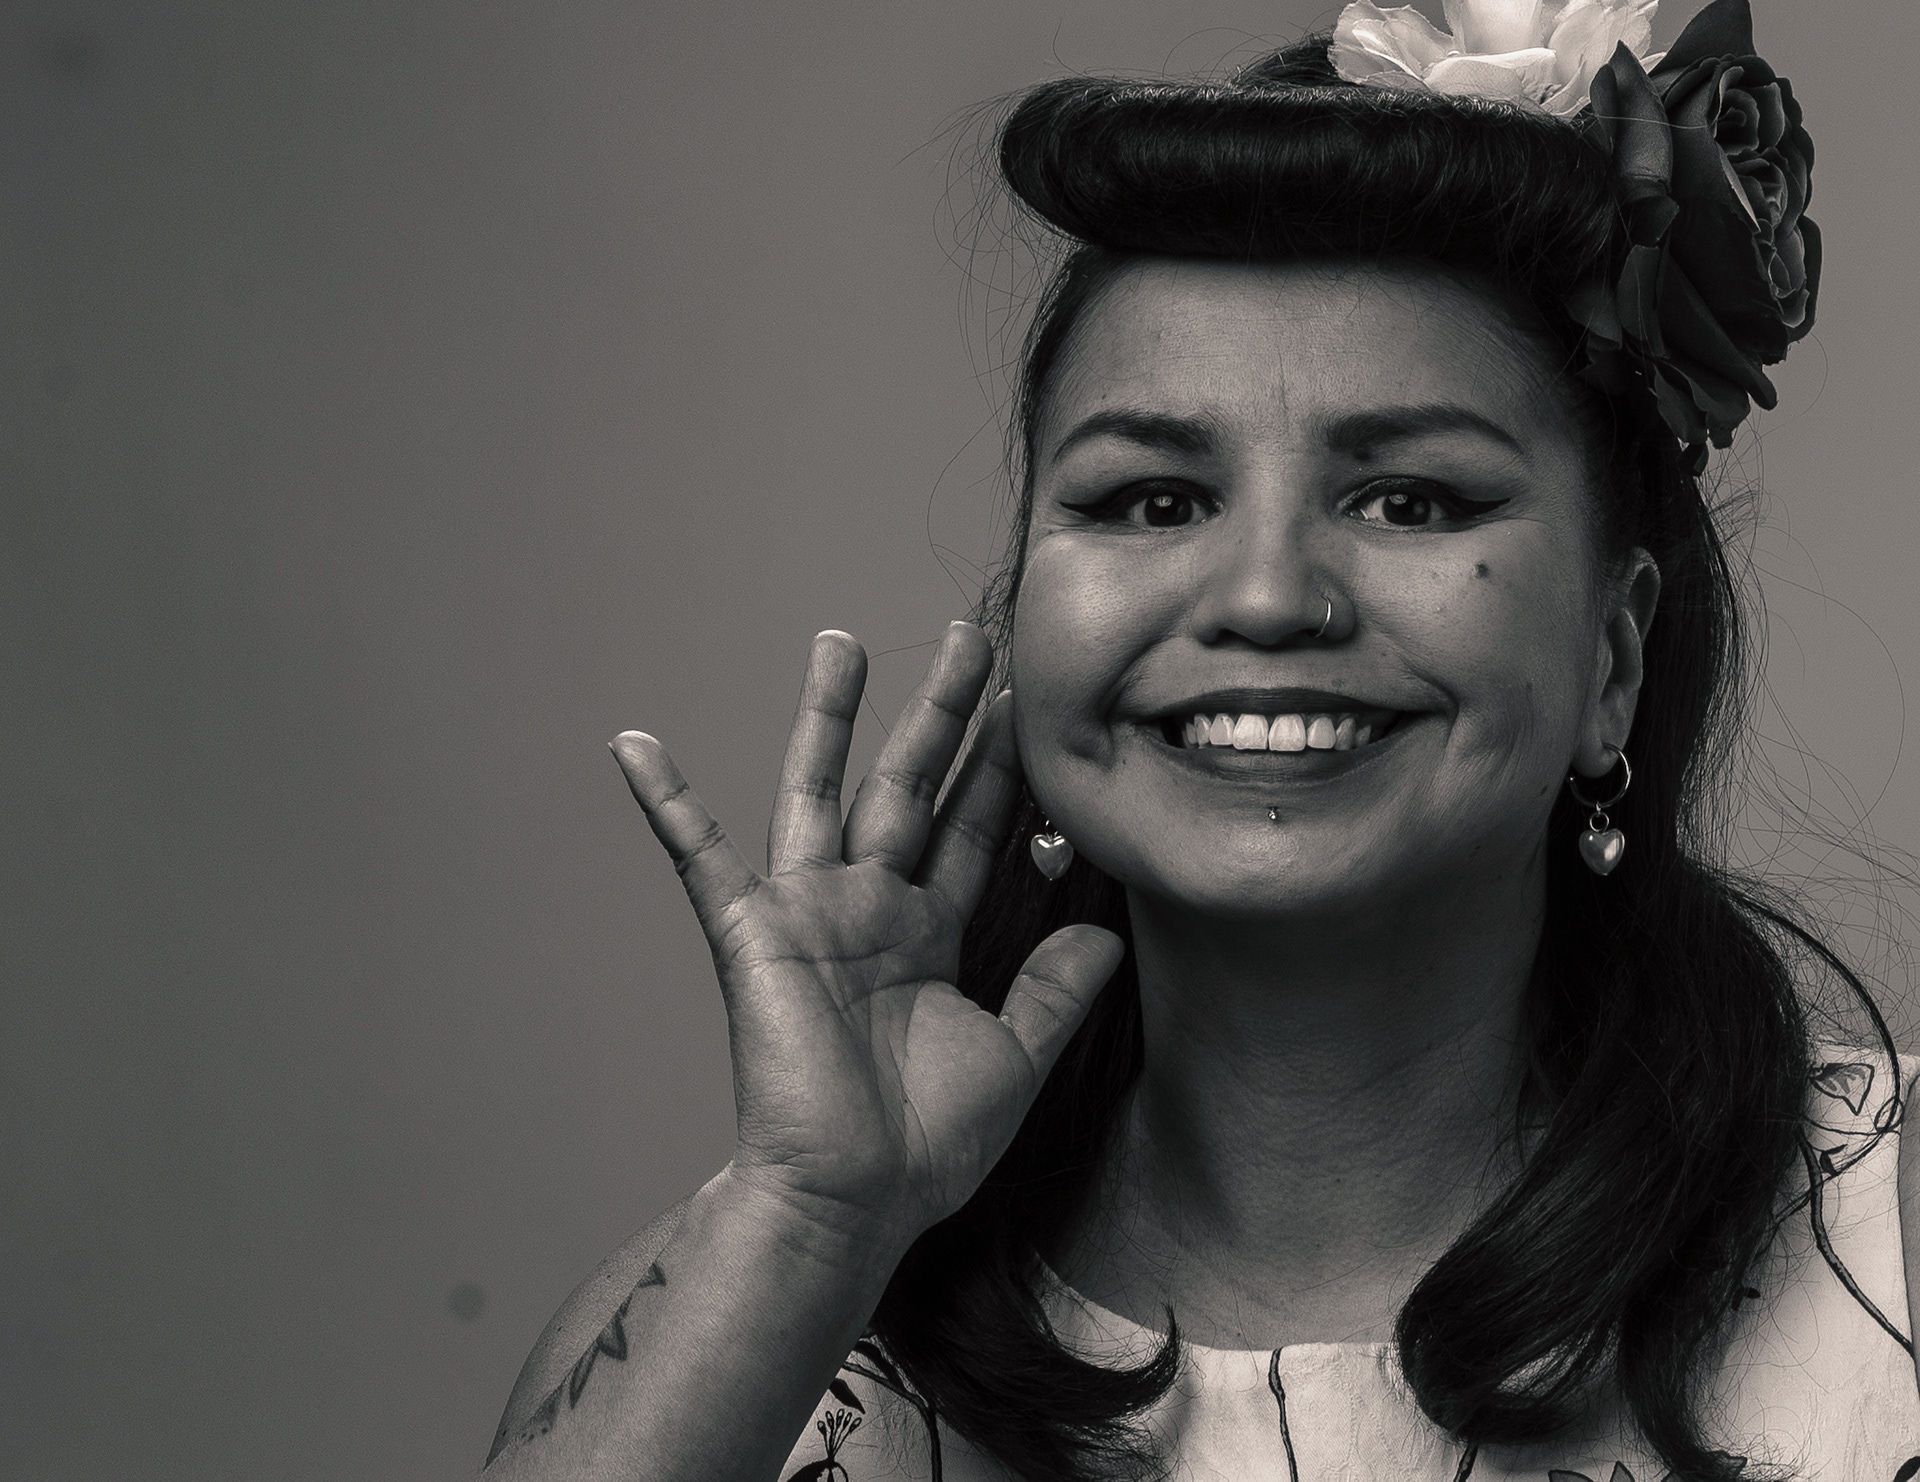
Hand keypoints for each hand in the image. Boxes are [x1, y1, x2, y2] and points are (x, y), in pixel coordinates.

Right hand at [611, 623, 1123, 1253]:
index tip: (1027, 706)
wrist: (851, 1201)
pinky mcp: (752, 932)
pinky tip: (634, 744)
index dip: (999, 770)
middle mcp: (868, 909)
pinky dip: (665, 799)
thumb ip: (1056, 989)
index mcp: (925, 935)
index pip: (969, 829)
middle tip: (971, 638)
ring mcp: (808, 913)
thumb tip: (1108, 930)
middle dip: (941, 712)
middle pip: (910, 785)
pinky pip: (698, 855)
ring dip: (828, 716)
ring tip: (840, 641)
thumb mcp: (1014, 1057)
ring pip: (820, 790)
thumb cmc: (922, 1147)